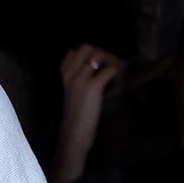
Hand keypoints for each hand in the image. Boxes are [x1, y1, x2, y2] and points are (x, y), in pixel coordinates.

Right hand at [51, 44, 126, 182]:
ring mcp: (82, 78)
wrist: (74, 134)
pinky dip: (118, 74)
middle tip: (112, 66)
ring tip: (118, 73)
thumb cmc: (76, 118)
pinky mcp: (93, 87)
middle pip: (88, 47)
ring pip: (100, 55)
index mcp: (64, 74)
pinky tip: (119, 84)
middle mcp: (71, 73)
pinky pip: (110, 70)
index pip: (75, 51)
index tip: (100, 65)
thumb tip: (97, 71)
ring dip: (113, 61)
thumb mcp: (74, 95)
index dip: (91, 54)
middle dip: (103, 54)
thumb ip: (80, 81)